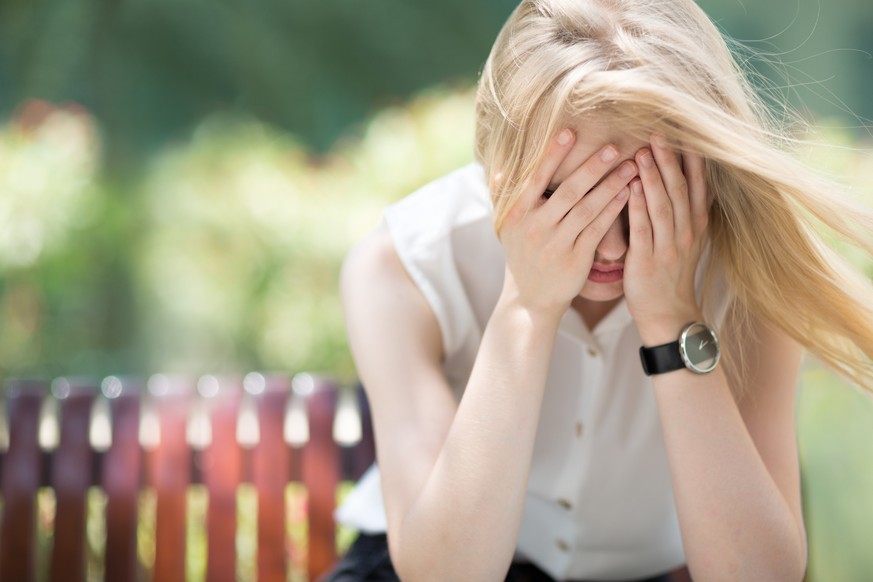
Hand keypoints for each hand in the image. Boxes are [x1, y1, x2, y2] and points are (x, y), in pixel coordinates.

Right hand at [497, 129, 637, 320]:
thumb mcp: (507, 228)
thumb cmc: (522, 255)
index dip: (552, 155)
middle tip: (614, 147)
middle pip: (568, 192)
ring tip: (631, 167)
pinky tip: (628, 194)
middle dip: (592, 168)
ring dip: (611, 186)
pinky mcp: (575, 260)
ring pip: (587, 210)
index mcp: (517, 215)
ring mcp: (556, 245)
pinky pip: (597, 230)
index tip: (569, 132)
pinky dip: (613, 210)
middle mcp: (535, 228)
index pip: (535, 179)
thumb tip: (500, 170)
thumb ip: (504, 198)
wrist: (530, 299)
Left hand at [624, 134, 709, 343]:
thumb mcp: (685, 238)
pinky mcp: (648, 260)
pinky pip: (643, 228)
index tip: (682, 130)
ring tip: (642, 151)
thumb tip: (681, 175)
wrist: (668, 313)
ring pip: (663, 205)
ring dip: (653, 177)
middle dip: (670, 159)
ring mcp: (669, 246)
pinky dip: (637, 206)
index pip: (697, 183)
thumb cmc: (670, 272)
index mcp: (696, 223)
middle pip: (680, 188)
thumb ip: (683, 209)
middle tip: (658, 131)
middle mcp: (687, 232)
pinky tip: (630, 186)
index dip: (691, 157)